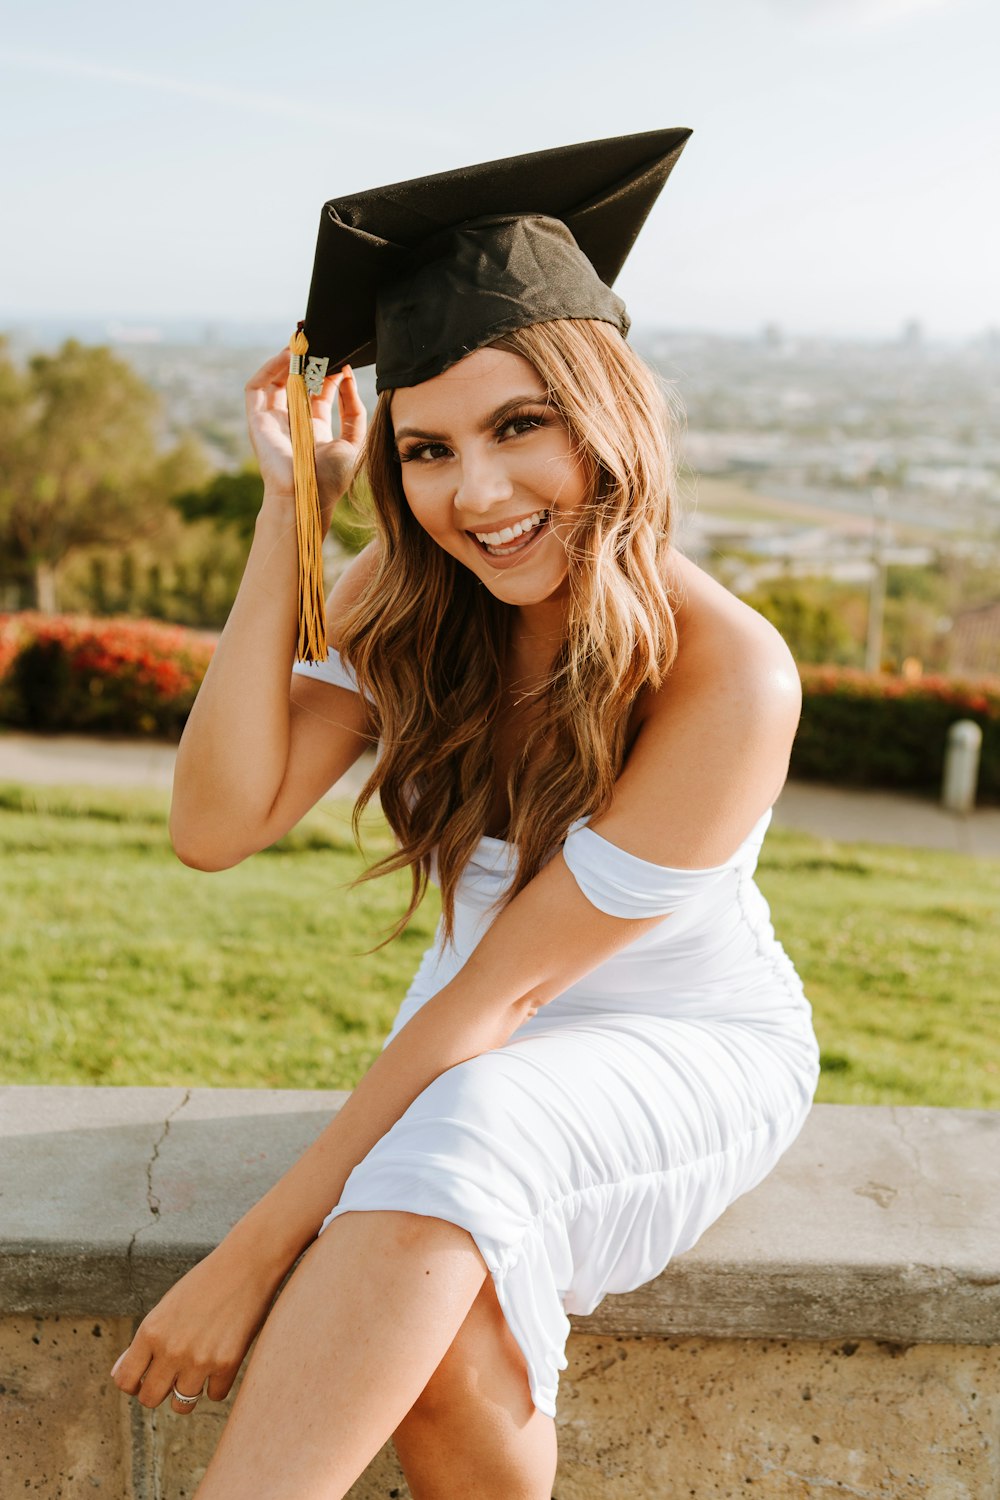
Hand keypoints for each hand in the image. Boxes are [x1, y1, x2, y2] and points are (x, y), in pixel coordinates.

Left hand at [110, 1240, 283, 1414]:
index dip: (133, 1383)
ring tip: (199, 1369)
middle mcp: (171, 1349)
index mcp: (151, 1331)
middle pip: (149, 1398)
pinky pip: (215, 1395)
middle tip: (172, 1377)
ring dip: (188, 1391)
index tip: (144, 1378)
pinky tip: (222, 1362)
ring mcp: (199, 1359)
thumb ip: (146, 1341)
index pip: (125, 1380)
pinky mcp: (228, 1364)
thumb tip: (121, 1374)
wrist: (247, 1263)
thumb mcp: (167, 1306)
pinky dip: (218, 1384)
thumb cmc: (205, 1282)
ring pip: (181, 1404)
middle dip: (159, 1391)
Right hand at [244, 349, 367, 525]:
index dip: (330, 376)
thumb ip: (354, 411)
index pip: (319, 394)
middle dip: (310, 365)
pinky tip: (286, 357)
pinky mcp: (257, 420)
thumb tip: (348, 377)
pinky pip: (257, 387)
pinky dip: (268, 369)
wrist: (307, 497)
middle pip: (298, 385)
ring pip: (276, 382)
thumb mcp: (354, 442)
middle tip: (323, 345)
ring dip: (288, 362)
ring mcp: (273, 421)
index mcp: (313, 430)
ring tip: (304, 344)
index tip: (343, 360)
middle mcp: (292, 423)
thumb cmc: (330, 479)